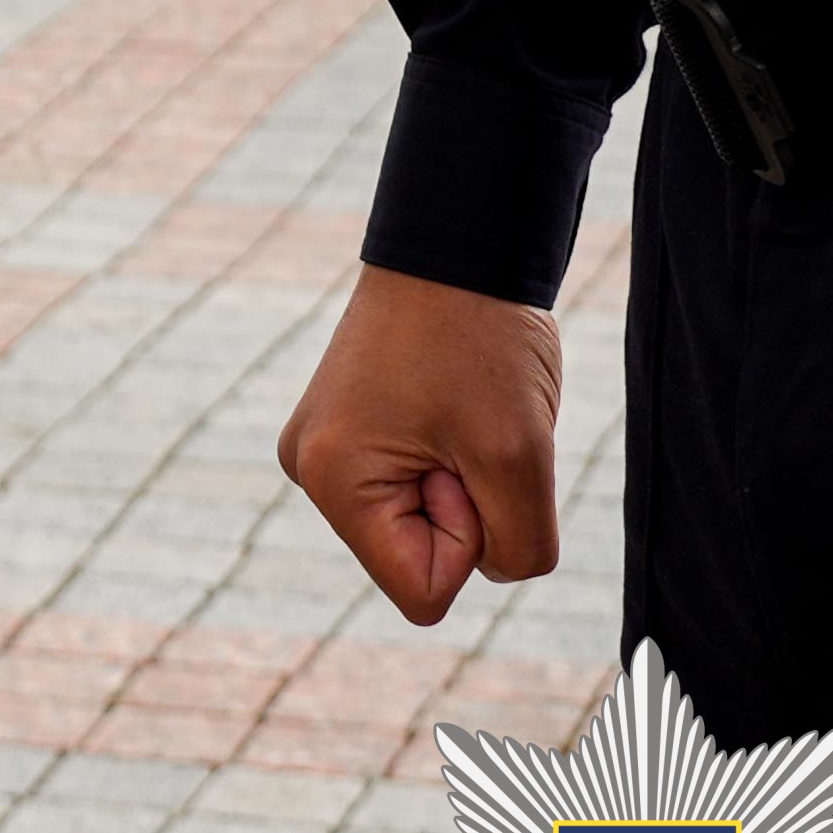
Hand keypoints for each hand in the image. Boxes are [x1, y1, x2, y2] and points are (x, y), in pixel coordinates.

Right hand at [279, 262, 562, 624]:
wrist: (461, 241)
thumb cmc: (482, 339)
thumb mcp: (519, 456)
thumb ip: (517, 547)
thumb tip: (494, 567)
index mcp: (333, 482)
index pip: (424, 592)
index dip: (471, 536)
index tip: (467, 456)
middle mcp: (312, 470)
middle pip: (419, 557)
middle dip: (466, 503)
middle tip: (466, 421)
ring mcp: (326, 446)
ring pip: (424, 520)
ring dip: (464, 476)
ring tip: (460, 405)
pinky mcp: (350, 425)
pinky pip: (420, 482)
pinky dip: (452, 454)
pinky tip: (448, 400)